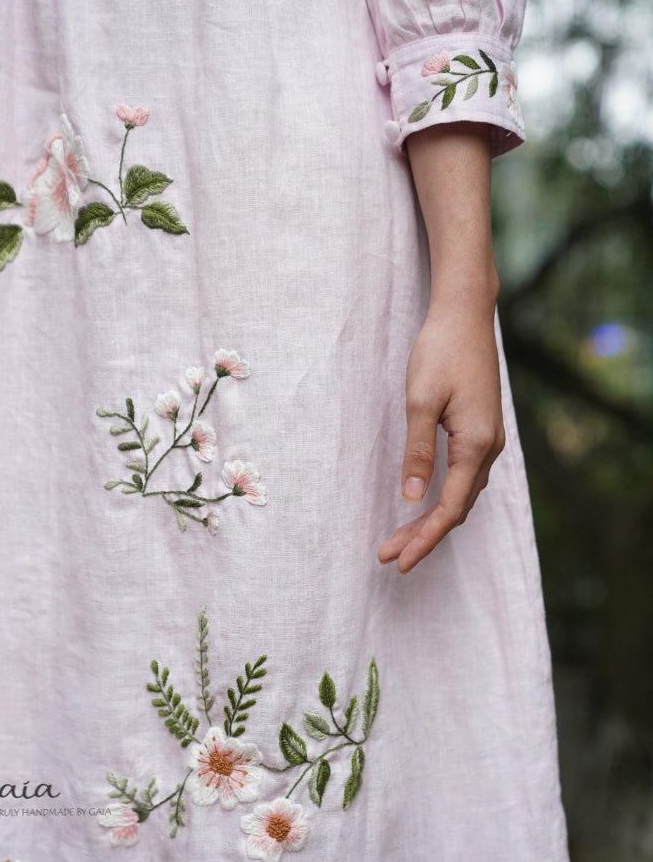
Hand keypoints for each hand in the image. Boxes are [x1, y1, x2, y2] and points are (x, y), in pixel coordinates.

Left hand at [379, 305, 505, 572]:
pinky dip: (443, 498)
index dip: (424, 538)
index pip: (449, 508)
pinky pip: (464, 478)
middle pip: (457, 508)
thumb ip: (418, 452)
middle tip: (389, 557)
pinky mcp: (481, 431)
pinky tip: (424, 503)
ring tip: (399, 539)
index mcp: (476, 445)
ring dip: (432, 519)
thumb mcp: (421, 401)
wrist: (465, 315)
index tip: (398, 561)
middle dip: (423, 535)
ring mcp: (488, 440)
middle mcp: (488, 448)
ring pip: (462, 495)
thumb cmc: (440, 352)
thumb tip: (410, 497)